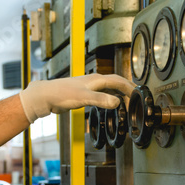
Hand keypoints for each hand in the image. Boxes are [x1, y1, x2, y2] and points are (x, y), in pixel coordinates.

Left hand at [19, 74, 135, 122]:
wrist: (46, 96)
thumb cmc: (62, 94)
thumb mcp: (84, 98)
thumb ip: (101, 100)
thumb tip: (117, 102)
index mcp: (97, 79)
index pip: (119, 81)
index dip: (130, 88)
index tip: (139, 96)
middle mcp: (95, 81)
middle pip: (116, 83)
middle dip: (128, 90)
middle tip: (136, 100)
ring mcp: (90, 87)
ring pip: (110, 88)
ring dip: (119, 94)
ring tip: (127, 102)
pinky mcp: (84, 93)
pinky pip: (102, 94)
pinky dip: (110, 98)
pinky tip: (110, 104)